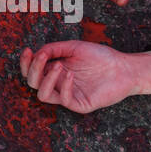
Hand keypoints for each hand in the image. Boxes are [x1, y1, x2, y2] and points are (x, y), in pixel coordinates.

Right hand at [20, 40, 137, 112]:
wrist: (123, 68)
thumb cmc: (100, 57)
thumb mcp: (74, 47)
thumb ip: (54, 49)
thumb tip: (37, 52)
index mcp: (54, 70)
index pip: (32, 70)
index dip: (26, 62)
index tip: (28, 50)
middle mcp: (58, 83)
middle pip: (33, 82)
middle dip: (33, 69)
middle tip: (41, 56)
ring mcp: (68, 95)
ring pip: (43, 95)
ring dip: (46, 79)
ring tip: (58, 66)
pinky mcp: (80, 104)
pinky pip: (64, 99)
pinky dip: (64, 86)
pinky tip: (71, 74)